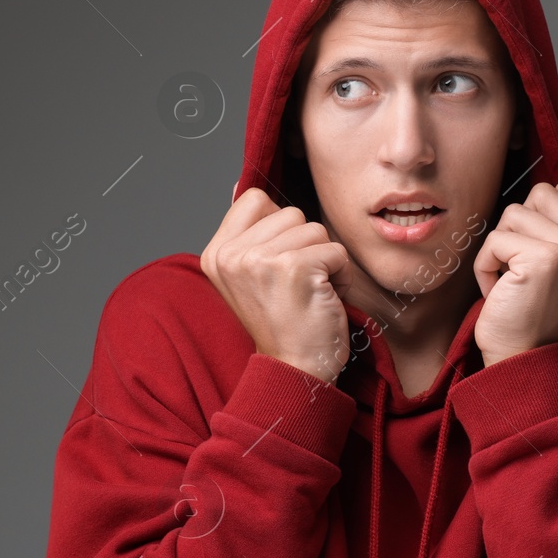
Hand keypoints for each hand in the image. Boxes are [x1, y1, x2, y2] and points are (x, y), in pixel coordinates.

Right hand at [201, 188, 352, 383]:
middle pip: (290, 212)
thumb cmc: (281, 323)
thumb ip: (246, 234)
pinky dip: (341, 276)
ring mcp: (261, 260)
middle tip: (296, 285)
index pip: (255, 198)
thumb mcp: (248, 276)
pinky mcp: (295, 268)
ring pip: (315, 229)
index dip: (279, 226)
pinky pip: (336, 251)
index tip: (278, 265)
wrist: (293, 371)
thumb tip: (240, 186)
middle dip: (305, 245)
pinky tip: (324, 300)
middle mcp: (232, 254)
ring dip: (325, 260)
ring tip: (310, 292)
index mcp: (216, 253)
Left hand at [472, 173, 557, 366]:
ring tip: (512, 278)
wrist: (521, 356)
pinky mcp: (544, 259)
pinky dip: (486, 263)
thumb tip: (543, 190)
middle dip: (521, 224)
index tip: (548, 230)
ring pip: (515, 211)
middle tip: (525, 264)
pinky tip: (501, 289)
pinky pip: (496, 238)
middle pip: (545, 191)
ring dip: (501, 244)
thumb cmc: (531, 307)